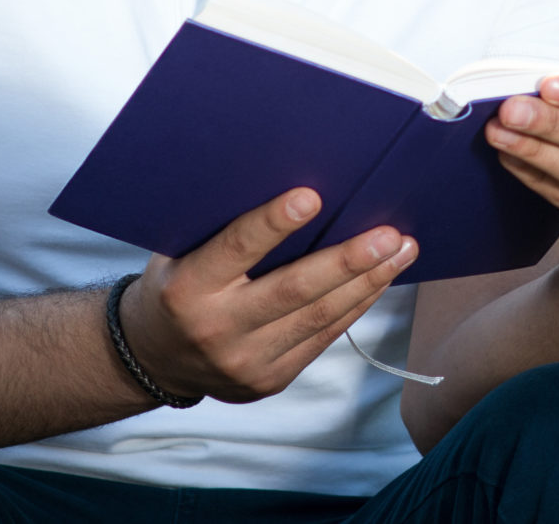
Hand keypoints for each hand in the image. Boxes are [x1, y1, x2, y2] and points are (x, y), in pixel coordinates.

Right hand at [119, 188, 416, 403]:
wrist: (156, 356)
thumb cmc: (178, 281)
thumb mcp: (181, 251)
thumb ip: (224, 226)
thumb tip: (292, 178)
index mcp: (187, 289)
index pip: (236, 250)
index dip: (273, 223)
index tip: (313, 196)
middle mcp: (216, 330)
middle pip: (293, 291)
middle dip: (347, 261)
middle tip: (389, 234)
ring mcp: (245, 362)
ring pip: (319, 317)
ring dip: (368, 281)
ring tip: (402, 249)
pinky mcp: (270, 380)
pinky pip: (323, 337)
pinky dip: (356, 305)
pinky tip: (380, 279)